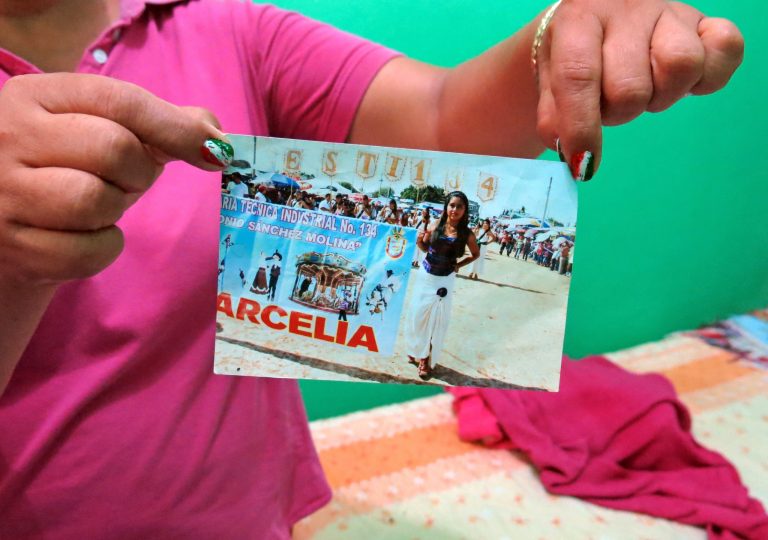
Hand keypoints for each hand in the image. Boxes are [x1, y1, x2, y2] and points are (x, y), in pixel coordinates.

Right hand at [0, 73, 225, 286]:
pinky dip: (103, 249)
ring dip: (116, 209)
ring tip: (97, 204)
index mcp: (33, 96)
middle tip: (127, 179)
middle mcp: (8, 138)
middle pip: (113, 149)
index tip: (216, 149)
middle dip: (139, 171)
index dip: (175, 126)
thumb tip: (214, 132)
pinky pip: (88, 252)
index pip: (117, 100)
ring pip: (96, 200)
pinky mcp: (13, 247)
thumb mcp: (99, 131)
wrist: (5, 219)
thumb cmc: (65, 168)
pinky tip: (84, 236)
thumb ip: (156, 124)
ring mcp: (4, 195)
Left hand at [535, 0, 743, 179]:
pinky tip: (684, 82)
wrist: (600, 16)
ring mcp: (669, 11)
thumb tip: (574, 156)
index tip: (582, 165)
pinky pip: (724, 50)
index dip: (580, 128)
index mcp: (579, 19)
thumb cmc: (572, 54)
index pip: (578, 77)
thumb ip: (553, 117)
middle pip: (630, 86)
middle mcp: (626, 7)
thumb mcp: (548, 79)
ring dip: (660, 96)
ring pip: (679, 66)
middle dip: (617, 113)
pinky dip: (708, 78)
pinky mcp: (705, 21)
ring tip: (645, 89)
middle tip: (610, 104)